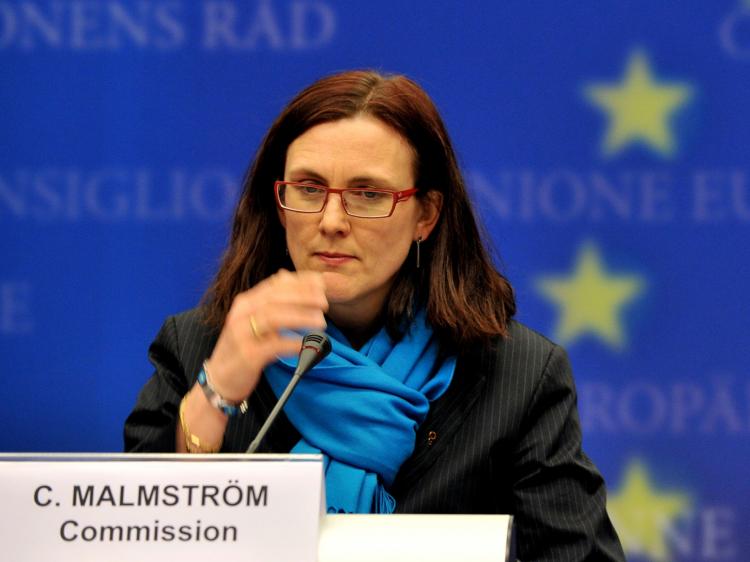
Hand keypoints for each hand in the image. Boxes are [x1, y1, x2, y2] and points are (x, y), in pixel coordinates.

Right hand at [204, 269, 327, 403]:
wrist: (221, 378)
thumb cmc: (244, 347)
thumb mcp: (253, 320)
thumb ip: (270, 300)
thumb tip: (288, 276)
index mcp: (246, 302)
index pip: (274, 285)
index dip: (299, 282)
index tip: (320, 282)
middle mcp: (241, 314)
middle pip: (274, 298)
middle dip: (302, 296)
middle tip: (324, 301)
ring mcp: (242, 334)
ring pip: (273, 317)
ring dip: (300, 317)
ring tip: (320, 321)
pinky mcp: (247, 355)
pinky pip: (273, 345)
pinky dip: (292, 342)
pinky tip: (306, 343)